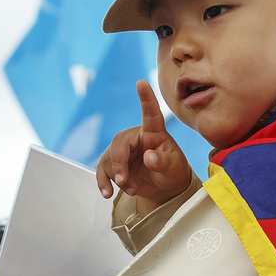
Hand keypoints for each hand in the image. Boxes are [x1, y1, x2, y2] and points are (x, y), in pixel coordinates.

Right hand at [96, 80, 190, 214]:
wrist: (164, 188)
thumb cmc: (172, 172)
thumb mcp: (173, 168)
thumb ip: (162, 162)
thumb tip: (148, 158)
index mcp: (154, 131)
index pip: (150, 113)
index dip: (146, 97)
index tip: (141, 82)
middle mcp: (136, 137)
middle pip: (118, 143)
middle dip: (119, 163)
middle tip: (123, 181)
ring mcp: (123, 150)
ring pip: (109, 159)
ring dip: (117, 178)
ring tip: (132, 190)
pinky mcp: (114, 163)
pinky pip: (102, 170)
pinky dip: (103, 182)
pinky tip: (107, 193)